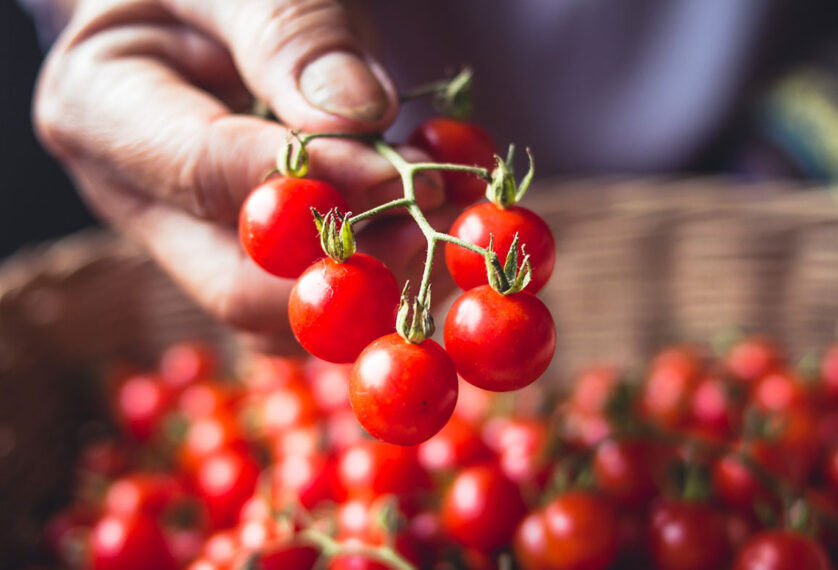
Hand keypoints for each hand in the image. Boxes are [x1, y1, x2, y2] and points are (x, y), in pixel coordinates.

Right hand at [34, 0, 445, 351]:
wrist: (193, 4)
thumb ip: (289, 34)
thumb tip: (359, 119)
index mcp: (98, 112)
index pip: (210, 176)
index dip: (316, 188)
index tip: (405, 176)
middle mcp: (132, 196)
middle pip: (234, 284)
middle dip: (341, 267)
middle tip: (430, 224)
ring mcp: (183, 235)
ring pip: (274, 309)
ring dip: (362, 284)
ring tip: (433, 226)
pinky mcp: (232, 247)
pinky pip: (297, 292)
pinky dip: (361, 276)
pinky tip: (413, 231)